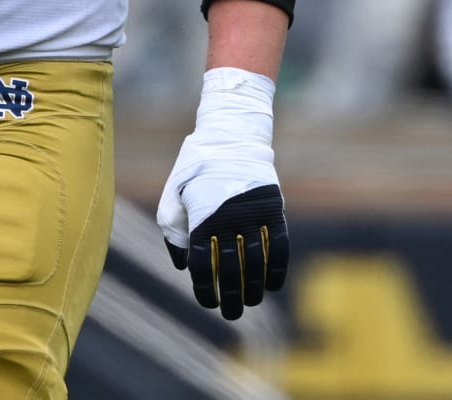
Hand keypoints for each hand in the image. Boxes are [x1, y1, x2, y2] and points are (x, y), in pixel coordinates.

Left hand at [156, 69, 289, 318]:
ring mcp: (252, 214)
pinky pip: (278, 245)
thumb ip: (173, 230)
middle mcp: (227, 219)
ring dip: (254, 288)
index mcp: (200, 217)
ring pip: (256, 262)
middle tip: (231, 314)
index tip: (208, 303)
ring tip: (250, 302)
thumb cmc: (196, 169)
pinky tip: (272, 284)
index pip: (202, 265)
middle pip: (231, 270)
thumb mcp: (173, 194)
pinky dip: (277, 268)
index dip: (204, 289)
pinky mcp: (272, 208)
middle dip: (231, 297)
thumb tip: (182, 265)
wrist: (230, 136)